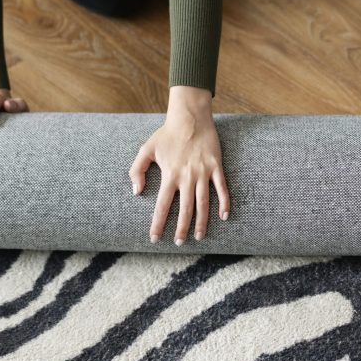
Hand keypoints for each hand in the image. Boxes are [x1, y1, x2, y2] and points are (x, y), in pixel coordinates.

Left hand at [129, 86, 230, 244]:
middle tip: (180, 243)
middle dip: (182, 228)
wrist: (190, 117)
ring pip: (203, 203)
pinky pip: (222, 189)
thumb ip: (137, 171)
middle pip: (185, 209)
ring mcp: (203, 173)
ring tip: (199, 236)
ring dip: (201, 222)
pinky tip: (224, 217)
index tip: (155, 238)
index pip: (163, 205)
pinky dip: (224, 203)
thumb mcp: (146, 149)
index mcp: (169, 174)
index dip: (158, 223)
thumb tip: (137, 192)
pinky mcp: (216, 167)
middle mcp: (187, 177)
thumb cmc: (167, 134)